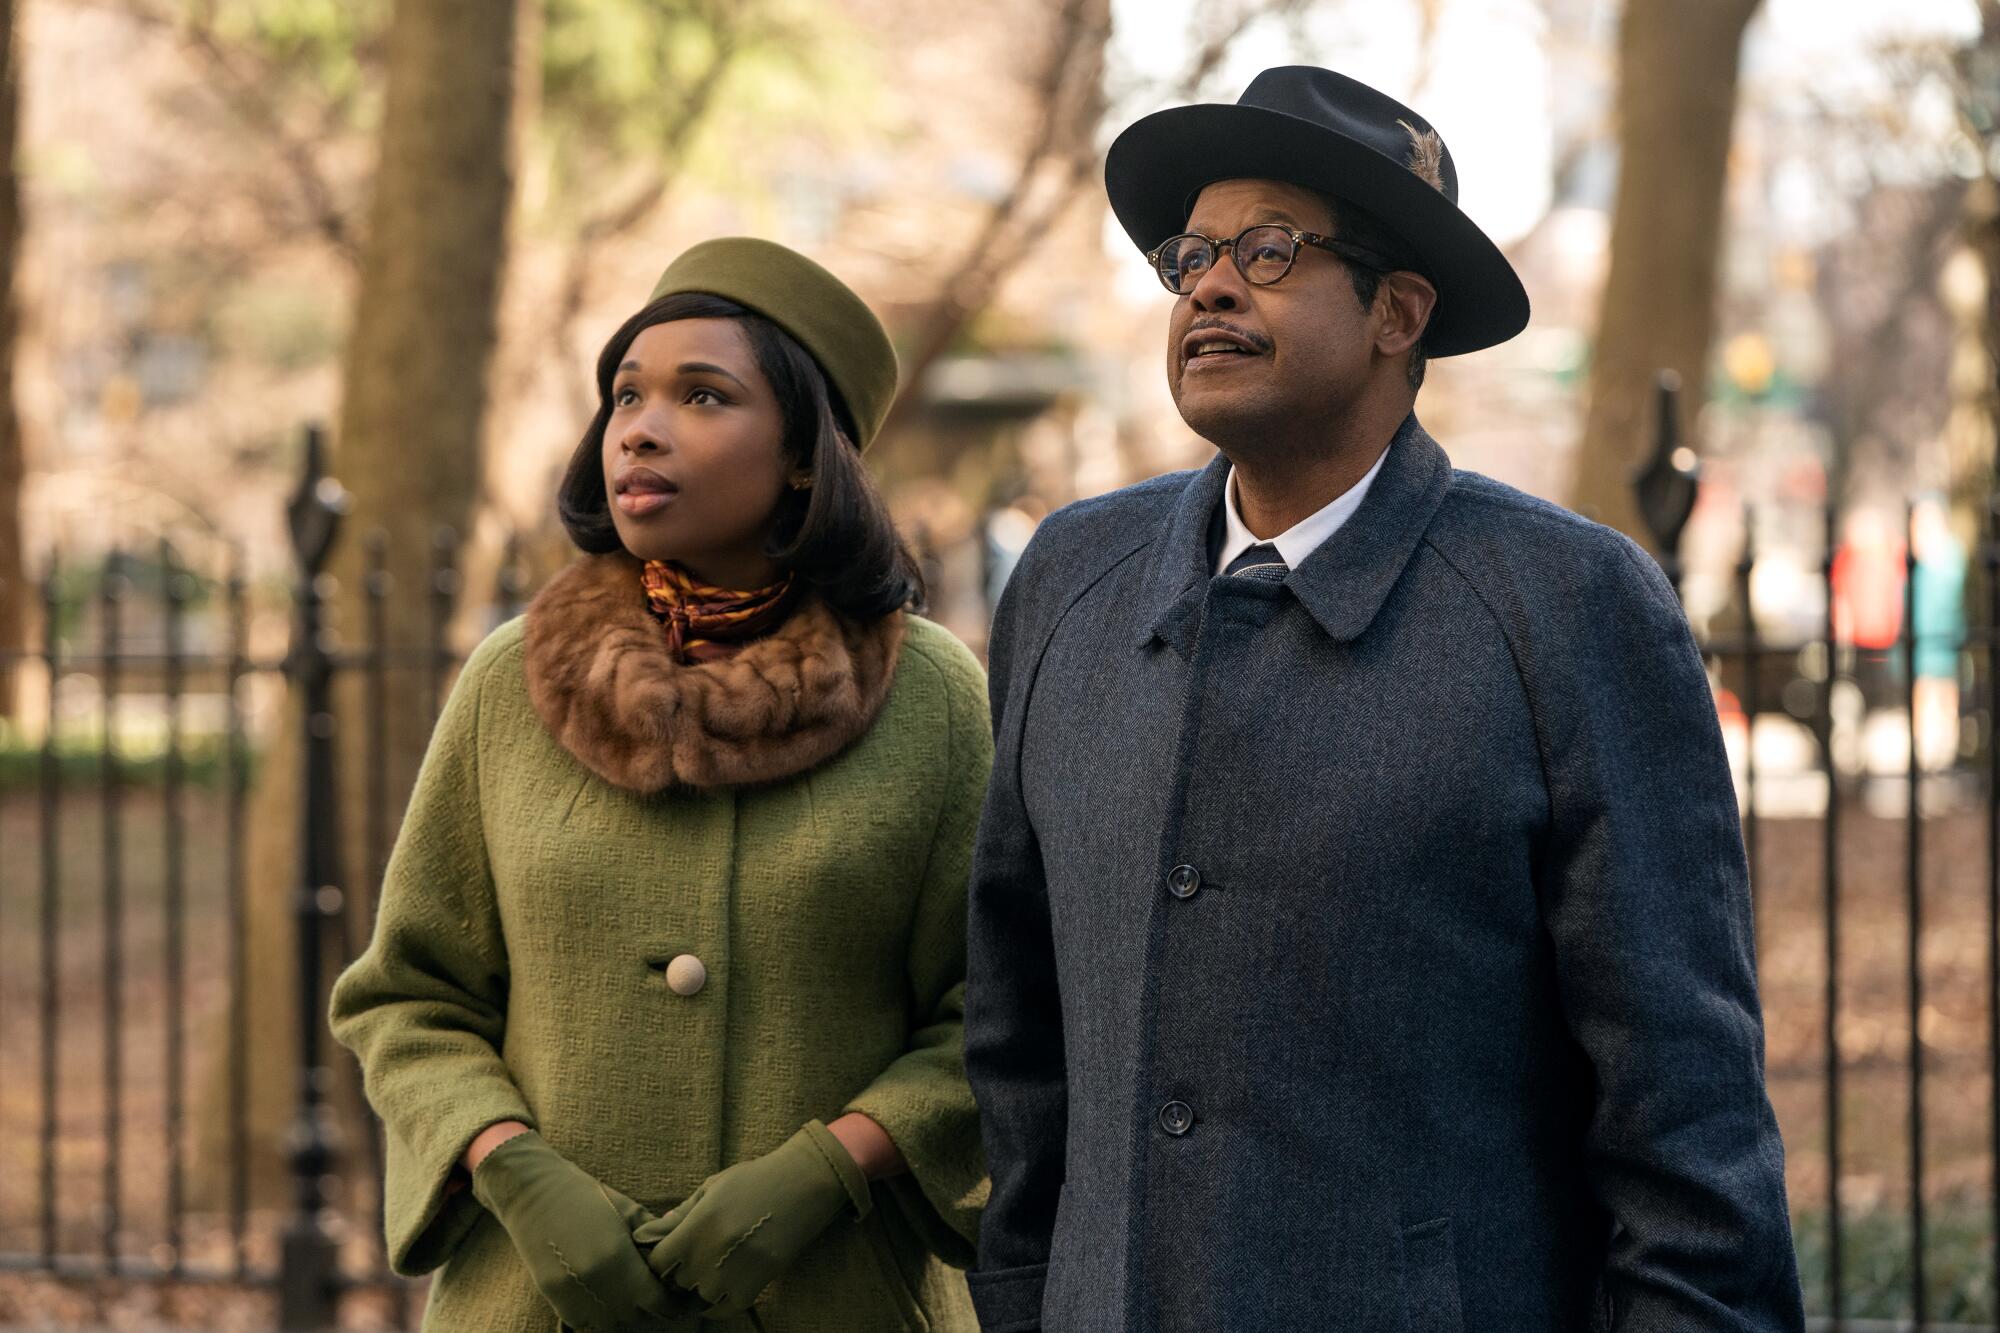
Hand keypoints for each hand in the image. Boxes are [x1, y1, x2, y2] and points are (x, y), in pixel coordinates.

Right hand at [471, 1130, 689, 1330]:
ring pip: (608, 1323)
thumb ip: (652, 1234)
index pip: (655, 1301)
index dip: (669, 1303)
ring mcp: (570, 1292)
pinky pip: (581, 1322)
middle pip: (634, 1315)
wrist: (532, 1192)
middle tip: (651, 1291)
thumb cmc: (585, 1195)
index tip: (675, 1299)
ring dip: (620, 1313)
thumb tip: (678, 1249)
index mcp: (618, 1257)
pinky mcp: (551, 1295)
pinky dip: (593, 1315)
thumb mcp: (626, 1208)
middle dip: (646, 1306)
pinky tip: (599, 1296)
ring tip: (625, 1294)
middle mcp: (596, 1280)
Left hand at [634, 1120, 871, 1319]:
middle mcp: (713, 1250)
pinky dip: (723, 1303)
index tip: (670, 1256)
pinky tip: (724, 1289)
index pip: (659, 1262)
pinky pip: (729, 1307)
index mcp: (698, 1223)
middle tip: (693, 1262)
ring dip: (704, 1287)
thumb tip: (651, 1233)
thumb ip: (683, 1212)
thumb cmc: (756, 1178)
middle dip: (682, 1273)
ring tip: (713, 1271)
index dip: (661, 1261)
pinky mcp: (760, 1280)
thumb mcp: (714, 1186)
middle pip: (680, 1282)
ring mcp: (737, 1268)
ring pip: (703, 1296)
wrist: (803, 1182)